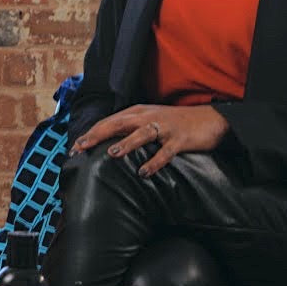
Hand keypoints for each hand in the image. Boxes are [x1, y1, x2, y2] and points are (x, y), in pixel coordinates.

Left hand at [69, 104, 228, 176]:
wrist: (212, 119)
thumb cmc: (177, 123)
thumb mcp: (151, 122)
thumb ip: (131, 130)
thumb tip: (107, 145)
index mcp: (139, 112)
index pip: (109, 121)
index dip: (91, 133)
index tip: (74, 147)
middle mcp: (149, 117)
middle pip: (119, 123)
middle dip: (98, 135)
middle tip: (80, 147)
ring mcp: (166, 127)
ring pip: (142, 133)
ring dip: (127, 143)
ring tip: (112, 154)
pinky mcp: (180, 139)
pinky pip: (166, 151)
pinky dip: (155, 161)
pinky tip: (144, 172)